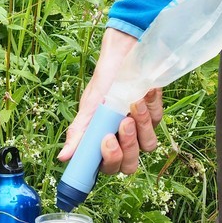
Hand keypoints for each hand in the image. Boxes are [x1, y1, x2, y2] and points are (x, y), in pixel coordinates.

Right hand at [60, 28, 162, 175]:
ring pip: (148, 145)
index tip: (106, 140)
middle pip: (130, 164)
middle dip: (128, 146)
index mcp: (104, 144)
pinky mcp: (155, 115)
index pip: (109, 167)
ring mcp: (141, 130)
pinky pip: (157, 121)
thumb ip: (79, 133)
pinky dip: (149, 105)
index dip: (110, 160)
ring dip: (142, 125)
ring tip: (133, 103)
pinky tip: (142, 92)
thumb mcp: (89, 107)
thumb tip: (63, 157)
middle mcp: (123, 141)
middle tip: (123, 123)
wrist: (123, 55)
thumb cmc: (103, 82)